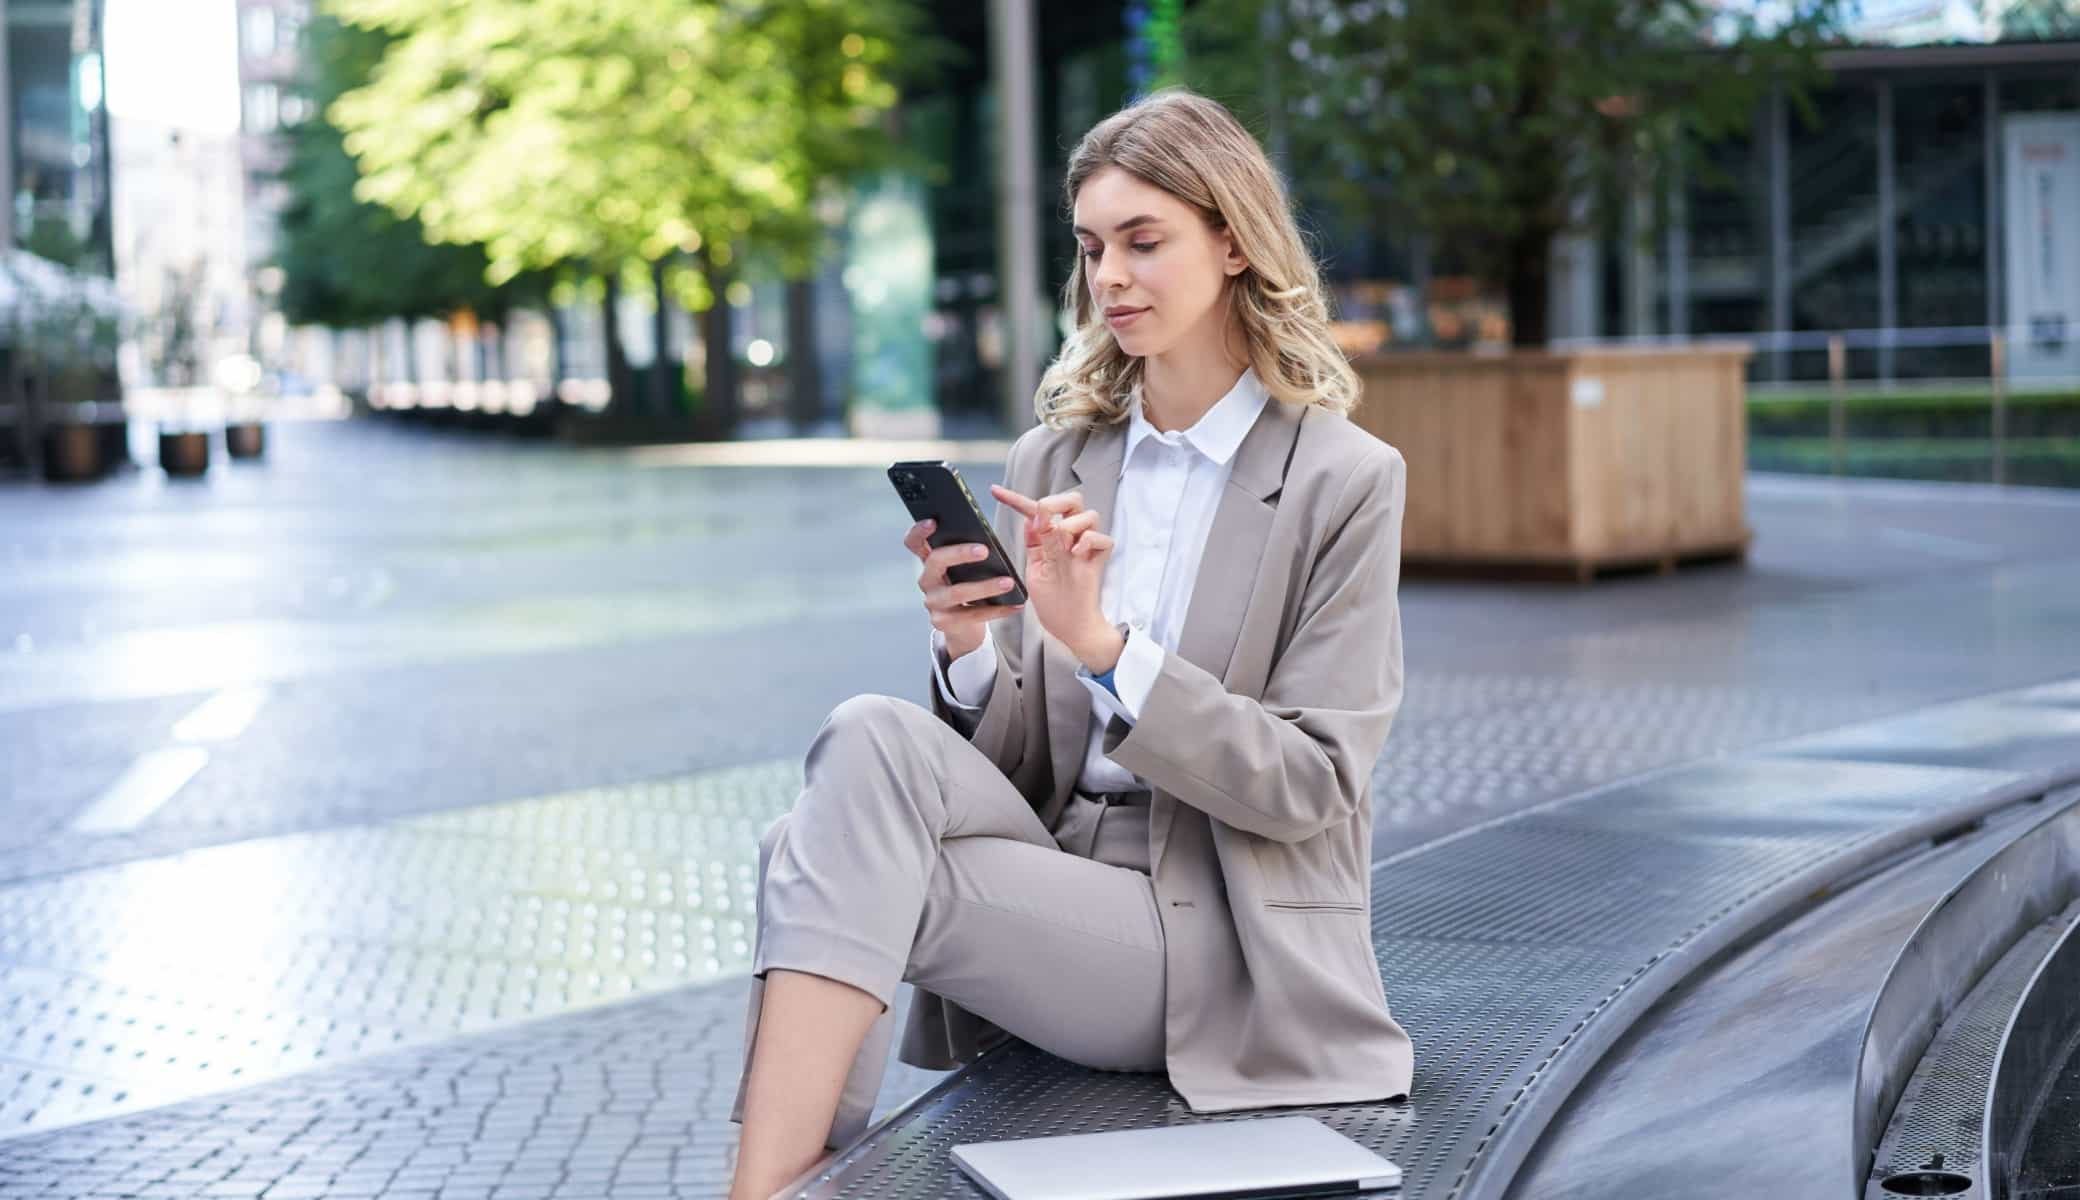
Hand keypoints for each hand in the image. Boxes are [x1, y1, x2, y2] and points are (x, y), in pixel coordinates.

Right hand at [905, 518, 1022, 659]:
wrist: (962, 626)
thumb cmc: (966, 586)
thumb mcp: (963, 568)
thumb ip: (967, 550)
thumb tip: (988, 538)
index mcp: (929, 560)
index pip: (914, 542)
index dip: (919, 531)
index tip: (933, 521)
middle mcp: (927, 580)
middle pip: (936, 561)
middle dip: (960, 553)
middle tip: (984, 550)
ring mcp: (933, 602)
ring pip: (957, 592)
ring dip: (985, 586)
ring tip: (1008, 582)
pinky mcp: (943, 621)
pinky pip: (972, 614)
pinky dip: (997, 609)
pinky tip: (1013, 604)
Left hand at [987, 485, 1123, 671]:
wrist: (1068, 626)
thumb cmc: (1052, 600)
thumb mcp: (1035, 568)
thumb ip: (1034, 543)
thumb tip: (1031, 518)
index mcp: (1050, 538)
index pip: (1035, 511)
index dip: (1015, 499)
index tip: (995, 491)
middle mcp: (1069, 538)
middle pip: (1073, 500)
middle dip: (1056, 501)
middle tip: (1042, 517)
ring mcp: (1085, 549)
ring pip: (1090, 515)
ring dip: (1072, 523)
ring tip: (1061, 541)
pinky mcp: (1098, 561)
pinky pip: (1103, 539)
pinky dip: (1089, 541)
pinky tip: (1076, 553)